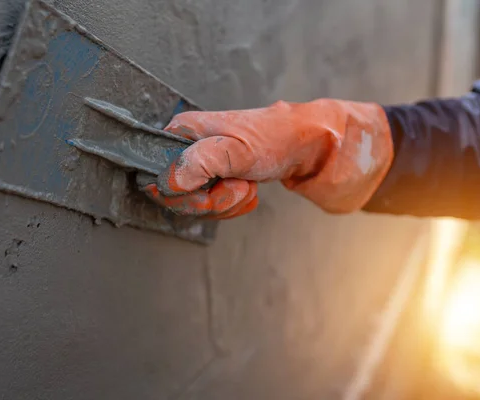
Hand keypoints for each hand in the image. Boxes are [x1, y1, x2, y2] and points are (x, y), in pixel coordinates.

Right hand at [141, 99, 392, 218]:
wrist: (323, 148)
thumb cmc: (282, 138)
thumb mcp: (240, 148)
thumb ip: (201, 162)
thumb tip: (168, 180)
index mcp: (186, 132)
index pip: (156, 172)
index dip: (180, 190)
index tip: (208, 189)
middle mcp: (192, 149)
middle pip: (175, 194)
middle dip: (208, 200)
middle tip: (238, 187)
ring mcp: (208, 168)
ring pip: (197, 205)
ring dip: (226, 204)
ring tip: (249, 186)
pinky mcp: (224, 182)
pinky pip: (217, 209)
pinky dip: (235, 207)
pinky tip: (251, 192)